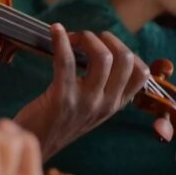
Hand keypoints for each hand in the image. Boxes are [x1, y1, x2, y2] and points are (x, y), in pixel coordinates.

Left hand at [14, 25, 148, 158]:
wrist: (34, 144)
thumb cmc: (58, 120)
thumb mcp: (91, 108)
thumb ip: (102, 87)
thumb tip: (102, 49)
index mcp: (115, 104)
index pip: (141, 73)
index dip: (126, 50)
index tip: (105, 45)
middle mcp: (106, 104)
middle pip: (125, 58)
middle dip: (106, 38)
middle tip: (84, 38)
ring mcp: (86, 102)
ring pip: (102, 57)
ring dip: (85, 37)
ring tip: (69, 37)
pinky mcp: (62, 99)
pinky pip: (67, 61)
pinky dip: (61, 40)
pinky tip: (55, 30)